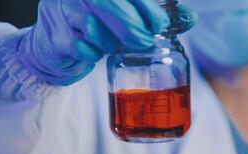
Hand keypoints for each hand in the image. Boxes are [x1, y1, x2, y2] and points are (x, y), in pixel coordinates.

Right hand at [19, 0, 195, 84]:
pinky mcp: (57, 35)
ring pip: (95, 28)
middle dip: (132, 26)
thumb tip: (191, 17)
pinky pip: (82, 48)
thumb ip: (154, 12)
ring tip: (116, 45)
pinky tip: (95, 51)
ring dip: (112, 42)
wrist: (57, 41)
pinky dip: (94, 53)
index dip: (147, 8)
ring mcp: (63, 11)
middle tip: (146, 42)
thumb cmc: (96, 23)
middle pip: (107, 3)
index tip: (161, 24)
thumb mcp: (125, 13)